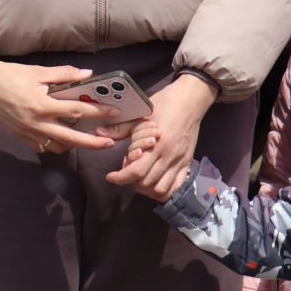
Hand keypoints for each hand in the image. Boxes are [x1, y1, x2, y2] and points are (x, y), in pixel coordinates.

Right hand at [0, 56, 115, 153]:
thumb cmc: (8, 75)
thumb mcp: (37, 72)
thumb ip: (64, 74)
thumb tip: (87, 74)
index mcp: (42, 105)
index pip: (77, 110)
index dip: (98, 112)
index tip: (114, 113)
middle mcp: (35, 122)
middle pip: (71, 138)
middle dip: (92, 143)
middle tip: (108, 143)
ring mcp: (26, 132)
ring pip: (56, 146)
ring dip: (72, 145)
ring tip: (83, 139)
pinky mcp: (19, 135)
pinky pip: (41, 147)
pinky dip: (52, 145)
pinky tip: (58, 137)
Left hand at [106, 74, 215, 200]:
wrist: (190, 101)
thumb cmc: (164, 105)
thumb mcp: (139, 115)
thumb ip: (120, 128)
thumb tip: (99, 133)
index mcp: (157, 145)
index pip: (137, 172)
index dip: (121, 178)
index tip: (111, 176)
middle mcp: (169, 157)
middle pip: (147, 183)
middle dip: (131, 181)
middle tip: (125, 170)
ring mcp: (180, 162)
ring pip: (161, 189)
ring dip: (146, 189)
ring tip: (138, 178)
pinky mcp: (187, 163)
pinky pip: (176, 186)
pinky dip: (163, 190)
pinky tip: (153, 181)